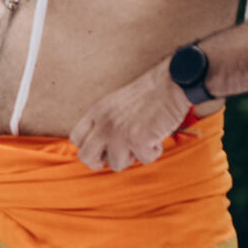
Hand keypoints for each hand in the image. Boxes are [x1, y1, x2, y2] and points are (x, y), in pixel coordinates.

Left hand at [69, 61, 194, 171]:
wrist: (171, 82)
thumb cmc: (150, 92)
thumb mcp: (116, 103)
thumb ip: (106, 121)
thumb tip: (104, 147)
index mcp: (97, 111)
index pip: (76, 138)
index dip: (87, 148)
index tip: (100, 150)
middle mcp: (103, 124)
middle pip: (86, 157)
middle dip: (100, 163)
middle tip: (117, 157)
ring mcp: (119, 134)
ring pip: (116, 165)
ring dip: (133, 156)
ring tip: (144, 139)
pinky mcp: (138, 141)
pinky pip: (144, 160)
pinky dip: (154, 151)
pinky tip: (157, 136)